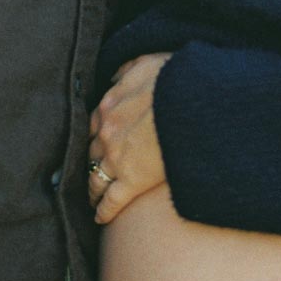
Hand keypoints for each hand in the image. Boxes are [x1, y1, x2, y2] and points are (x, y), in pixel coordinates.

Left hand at [87, 52, 170, 223]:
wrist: (191, 101)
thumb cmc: (173, 79)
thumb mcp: (146, 63)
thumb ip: (126, 70)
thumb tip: (114, 76)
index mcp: (107, 106)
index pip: (92, 126)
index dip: (95, 137)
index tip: (96, 145)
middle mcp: (105, 134)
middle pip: (90, 153)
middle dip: (90, 163)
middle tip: (92, 172)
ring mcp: (116, 159)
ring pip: (95, 179)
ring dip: (92, 190)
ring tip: (93, 198)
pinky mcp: (132, 181)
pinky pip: (111, 201)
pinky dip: (103, 211)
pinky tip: (100, 218)